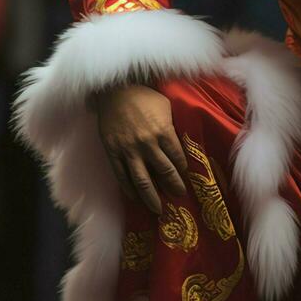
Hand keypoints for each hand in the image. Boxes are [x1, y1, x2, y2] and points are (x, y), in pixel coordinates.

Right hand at [95, 85, 188, 213]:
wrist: (115, 91)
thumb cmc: (144, 96)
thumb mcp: (165, 106)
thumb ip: (171, 125)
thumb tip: (178, 140)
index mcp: (163, 131)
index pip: (177, 158)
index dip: (182, 170)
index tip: (187, 178)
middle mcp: (148, 144)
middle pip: (164, 172)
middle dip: (173, 186)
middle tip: (179, 196)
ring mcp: (129, 151)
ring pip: (142, 180)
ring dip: (151, 197)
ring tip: (158, 209)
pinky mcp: (113, 153)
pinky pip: (121, 176)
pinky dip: (128, 190)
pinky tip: (134, 199)